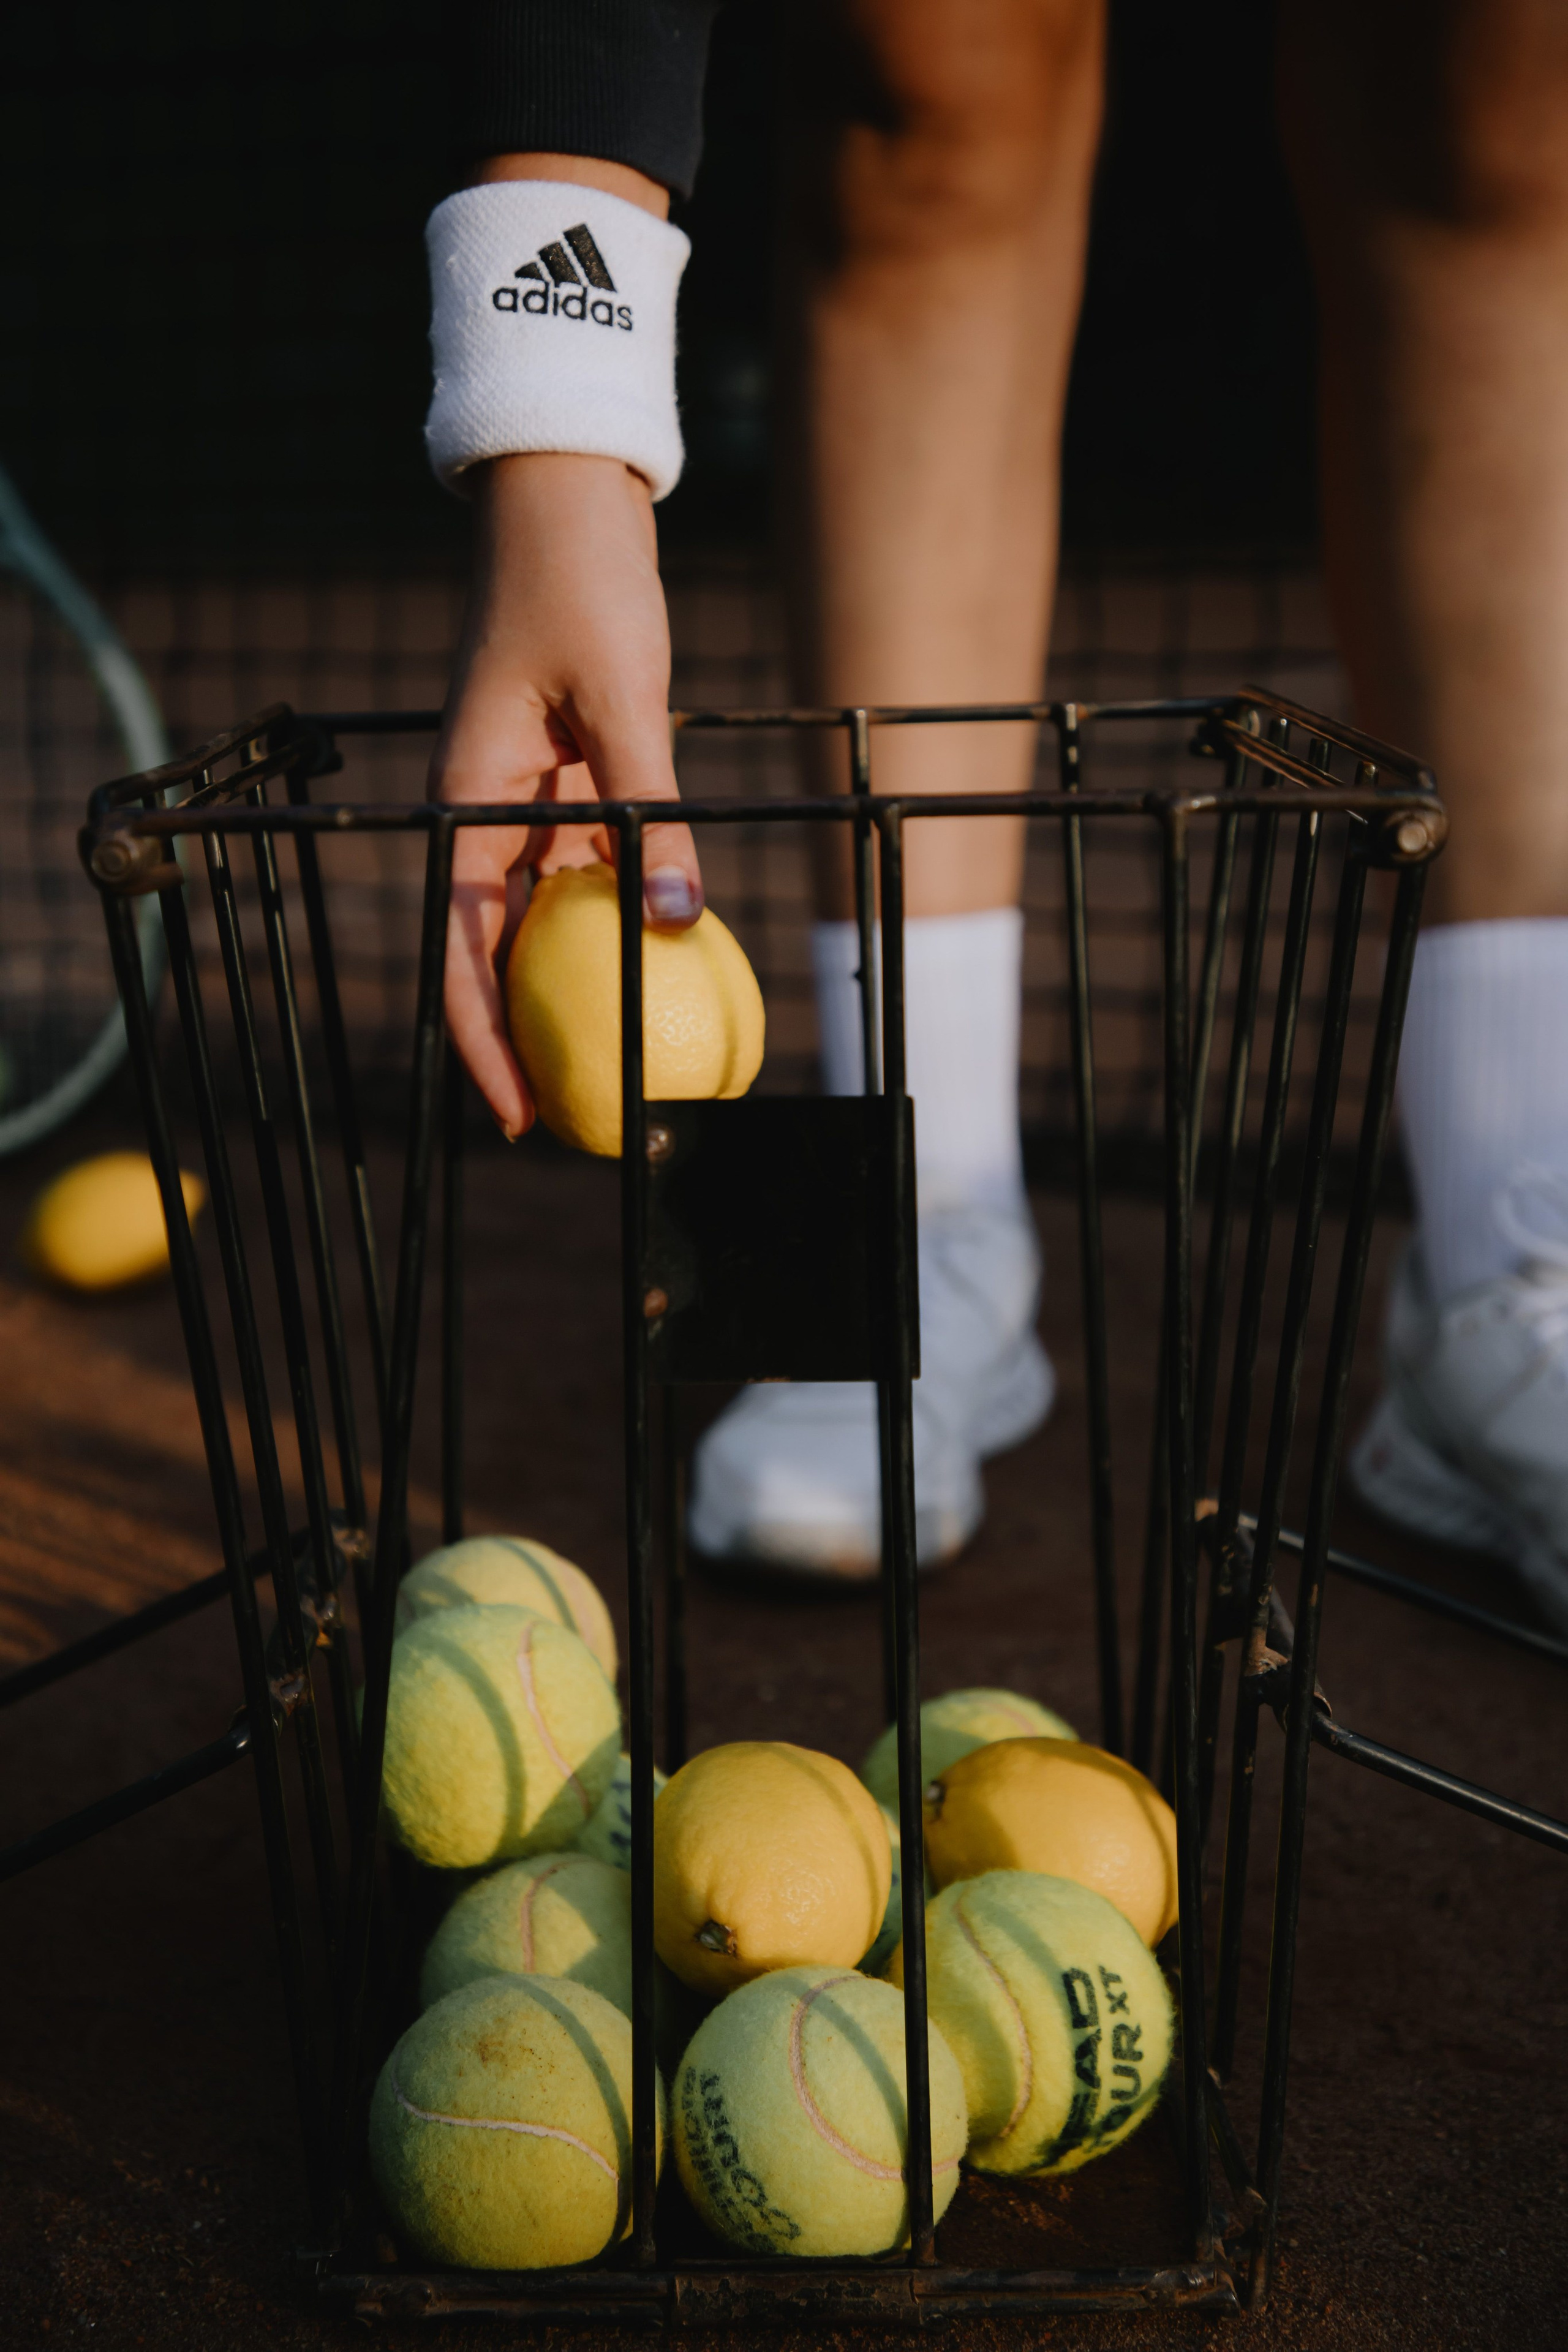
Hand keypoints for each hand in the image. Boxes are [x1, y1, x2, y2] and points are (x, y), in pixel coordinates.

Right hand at [429, 450, 702, 1137]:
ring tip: (625, 1059)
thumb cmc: (582, 583)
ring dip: (578, 988)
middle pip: (495, 954)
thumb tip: (681, 927)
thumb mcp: (623, 699)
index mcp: (464, 801)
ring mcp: (528, 802)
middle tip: (577, 1116)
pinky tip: (663, 962)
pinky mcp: (572, 784)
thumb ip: (654, 814)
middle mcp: (485, 814)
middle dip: (526, 1041)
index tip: (517, 1113)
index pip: (459, 949)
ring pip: (546, 920)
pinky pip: (593, 872)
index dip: (480, 1043)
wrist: (569, 502)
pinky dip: (621, 919)